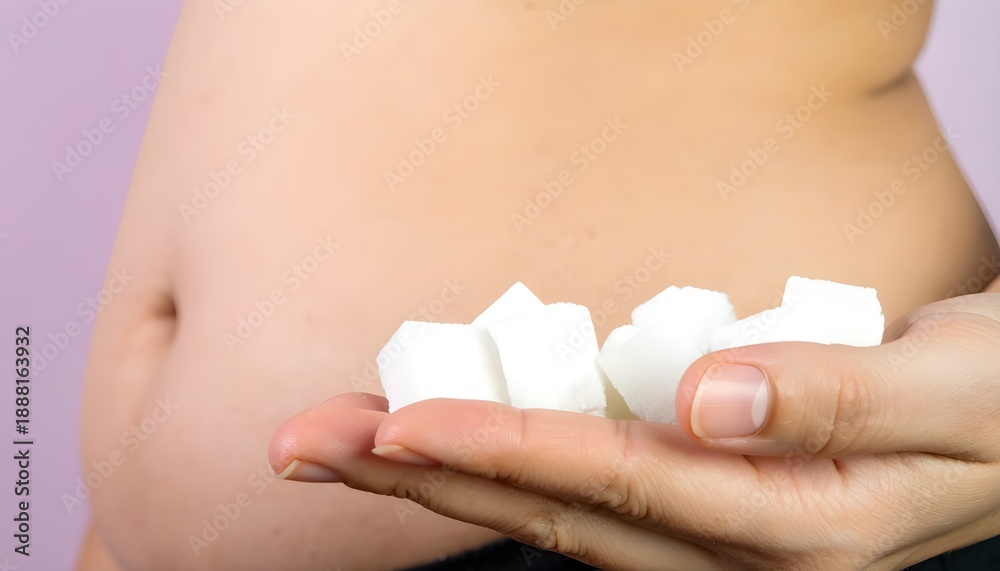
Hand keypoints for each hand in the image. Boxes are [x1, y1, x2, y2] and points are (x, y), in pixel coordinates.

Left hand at [269, 293, 999, 569]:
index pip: (614, 483)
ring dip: (438, 473)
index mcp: (787, 532)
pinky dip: (498, 464)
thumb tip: (706, 399)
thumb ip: (832, 398)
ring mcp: (705, 532)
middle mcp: (728, 548)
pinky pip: (580, 489)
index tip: (396, 423)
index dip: (501, 451)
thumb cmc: (993, 404)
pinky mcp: (694, 498)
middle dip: (420, 477)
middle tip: (303, 443)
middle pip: (545, 513)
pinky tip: (437, 444)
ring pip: (547, 508)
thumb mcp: (949, 391)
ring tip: (340, 439)